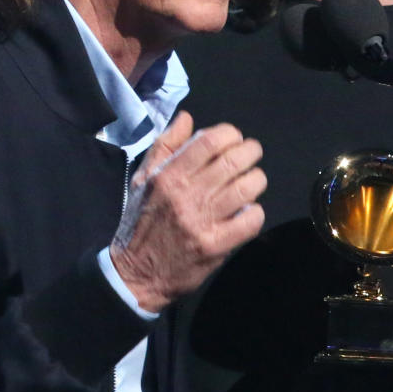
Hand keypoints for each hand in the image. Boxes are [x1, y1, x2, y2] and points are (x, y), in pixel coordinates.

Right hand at [110, 110, 266, 311]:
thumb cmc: (142, 222)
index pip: (209, 141)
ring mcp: (202, 221)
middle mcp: (186, 195)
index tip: (233, 140)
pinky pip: (250, 220)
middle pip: (234, 160)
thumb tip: (187, 118)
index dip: (230, 134)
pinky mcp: (216, 245)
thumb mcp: (143, 180)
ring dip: (256, 180)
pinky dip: (255, 212)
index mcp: (168, 175)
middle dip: (250, 152)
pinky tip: (246, 212)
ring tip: (251, 182)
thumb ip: (165, 146)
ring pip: (248, 187)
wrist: (136, 273)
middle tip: (250, 156)